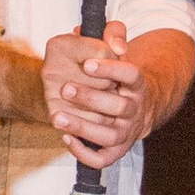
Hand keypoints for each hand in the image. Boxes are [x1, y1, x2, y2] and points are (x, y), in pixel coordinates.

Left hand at [41, 20, 150, 168]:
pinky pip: (103, 158)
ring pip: (110, 135)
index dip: (110, 70)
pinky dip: (84, 153)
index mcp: (137, 84)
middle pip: (119, 106)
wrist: (135, 107)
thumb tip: (114, 44)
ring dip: (84, 127)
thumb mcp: (117, 50)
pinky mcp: (116, 150)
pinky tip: (66, 138)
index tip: (86, 64)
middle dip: (91, 98)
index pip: (131, 75)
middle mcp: (135, 109)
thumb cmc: (117, 77)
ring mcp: (127, 131)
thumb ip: (113, 35)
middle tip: (65, 88)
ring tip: (58, 116)